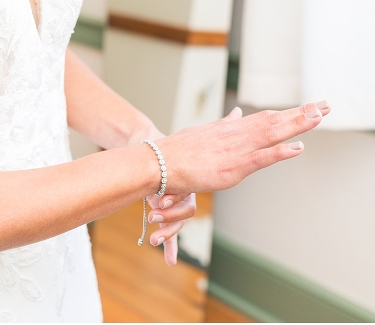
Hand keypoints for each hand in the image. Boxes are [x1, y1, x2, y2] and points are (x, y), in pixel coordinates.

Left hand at [127, 126, 195, 265]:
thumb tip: (232, 112)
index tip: (159, 203)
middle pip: (184, 216)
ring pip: (176, 225)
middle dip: (169, 221)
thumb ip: (188, 135)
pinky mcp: (162, 209)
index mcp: (187, 182)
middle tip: (152, 218)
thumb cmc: (159, 143)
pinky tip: (170, 261)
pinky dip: (170, 245)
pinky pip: (169, 232)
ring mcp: (172, 203)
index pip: (187, 203)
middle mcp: (182, 194)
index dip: (175, 206)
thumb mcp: (168, 141)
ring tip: (153, 237)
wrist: (142, 146)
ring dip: (167, 233)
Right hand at [157, 100, 330, 195]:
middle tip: (326, 105)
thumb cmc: (177, 151)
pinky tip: (298, 148)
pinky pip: (262, 158)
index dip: (290, 112)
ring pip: (272, 133)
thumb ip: (223, 124)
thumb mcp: (203, 132)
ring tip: (319, 116)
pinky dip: (281, 152)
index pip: (266, 117)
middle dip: (302, 113)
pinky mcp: (232, 168)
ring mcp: (236, 150)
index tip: (310, 107)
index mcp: (231, 129)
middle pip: (275, 120)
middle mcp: (237, 135)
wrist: (159, 162)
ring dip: (297, 124)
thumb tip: (235, 114)